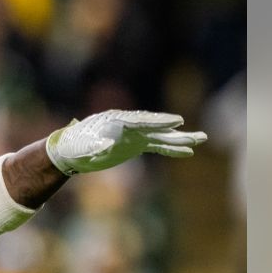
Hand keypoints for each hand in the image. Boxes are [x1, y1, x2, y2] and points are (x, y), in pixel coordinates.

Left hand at [46, 110, 207, 174]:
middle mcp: (129, 125)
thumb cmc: (74, 146)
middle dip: (176, 129)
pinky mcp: (135, 144)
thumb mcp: (82, 147)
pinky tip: (187, 152)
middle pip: (156, 126)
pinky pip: (157, 146)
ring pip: (161, 136)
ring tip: (201, 139)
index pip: (142, 120)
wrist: (70, 151)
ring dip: (180, 139)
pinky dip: (171, 149)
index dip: (159, 121)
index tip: (177, 122)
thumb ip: (96, 145)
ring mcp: (134, 134)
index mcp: (116, 121)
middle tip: (197, 134)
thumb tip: (106, 146)